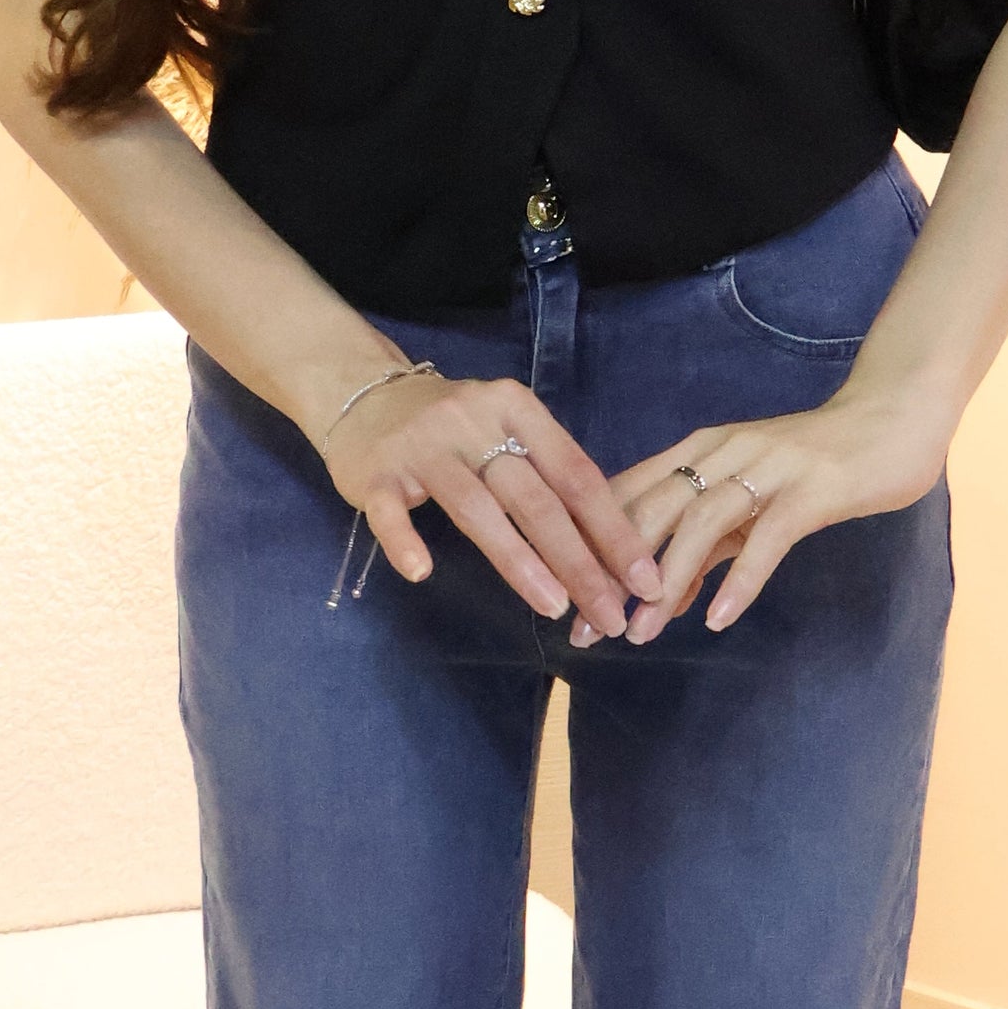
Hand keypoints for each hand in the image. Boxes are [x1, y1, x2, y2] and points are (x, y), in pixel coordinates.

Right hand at [323, 372, 664, 637]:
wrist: (363, 392)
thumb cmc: (454, 427)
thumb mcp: (506, 429)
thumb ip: (547, 476)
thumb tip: (609, 550)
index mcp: (517, 408)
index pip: (575, 474)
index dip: (613, 530)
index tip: (644, 580)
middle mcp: (474, 420)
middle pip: (536, 497)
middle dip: (579, 561)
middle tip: (609, 616)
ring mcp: (423, 445)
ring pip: (477, 507)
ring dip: (519, 561)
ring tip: (554, 607)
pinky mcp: (376, 472)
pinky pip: (391, 512)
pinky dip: (406, 540)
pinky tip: (422, 573)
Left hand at [569, 373, 955, 646]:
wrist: (892, 421)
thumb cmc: (814, 467)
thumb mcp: (748, 506)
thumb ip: (706, 547)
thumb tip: (663, 601)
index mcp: (700, 450)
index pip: (629, 493)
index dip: (590, 545)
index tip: (565, 601)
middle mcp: (723, 450)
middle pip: (652, 508)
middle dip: (611, 571)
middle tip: (585, 631)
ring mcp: (767, 465)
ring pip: (701, 520)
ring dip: (666, 579)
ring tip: (641, 633)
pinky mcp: (811, 488)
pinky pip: (767, 535)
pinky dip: (739, 577)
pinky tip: (718, 618)